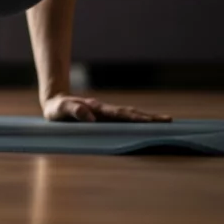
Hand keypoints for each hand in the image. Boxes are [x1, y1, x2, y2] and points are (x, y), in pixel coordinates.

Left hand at [43, 95, 171, 122]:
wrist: (55, 100)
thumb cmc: (56, 108)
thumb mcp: (60, 109)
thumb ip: (73, 110)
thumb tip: (91, 116)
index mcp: (96, 108)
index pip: (119, 114)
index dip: (134, 118)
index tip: (149, 121)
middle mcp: (104, 109)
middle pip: (130, 112)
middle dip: (149, 117)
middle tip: (168, 121)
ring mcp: (106, 112)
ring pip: (130, 114)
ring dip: (146, 118)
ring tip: (164, 121)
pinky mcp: (104, 117)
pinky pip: (124, 119)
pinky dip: (137, 120)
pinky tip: (147, 123)